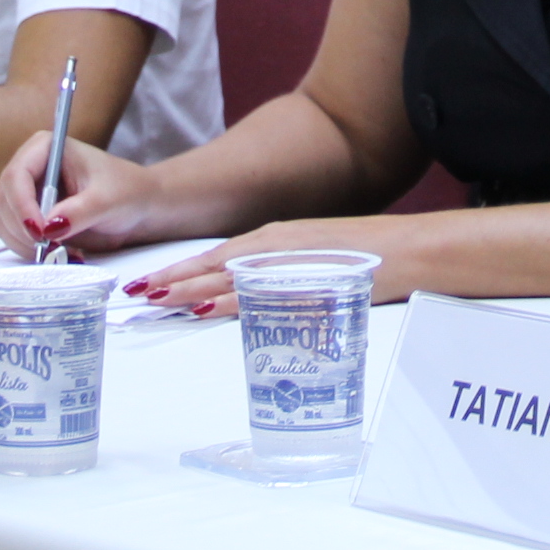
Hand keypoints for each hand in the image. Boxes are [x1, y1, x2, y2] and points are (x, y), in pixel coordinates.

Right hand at [0, 131, 160, 260]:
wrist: (138, 208)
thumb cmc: (127, 191)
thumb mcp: (107, 200)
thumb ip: (79, 211)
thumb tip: (49, 227)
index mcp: (46, 148)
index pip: (16, 175)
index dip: (21, 205)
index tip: (39, 232)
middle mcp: (31, 169)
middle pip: (5, 200)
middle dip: (22, 229)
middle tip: (49, 248)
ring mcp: (29, 194)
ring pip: (6, 222)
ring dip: (25, 244)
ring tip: (58, 253)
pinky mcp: (32, 218)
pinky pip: (16, 238)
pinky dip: (30, 251)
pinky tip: (58, 254)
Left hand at [122, 217, 421, 318]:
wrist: (413, 250)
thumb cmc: (372, 259)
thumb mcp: (318, 265)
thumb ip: (286, 278)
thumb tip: (260, 299)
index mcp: (277, 240)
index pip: (218, 256)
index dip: (182, 268)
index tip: (151, 280)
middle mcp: (276, 245)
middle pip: (213, 263)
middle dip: (173, 278)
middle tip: (136, 292)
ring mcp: (291, 260)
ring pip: (228, 276)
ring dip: (190, 288)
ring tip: (156, 299)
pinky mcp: (306, 278)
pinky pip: (258, 293)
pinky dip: (229, 301)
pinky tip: (206, 309)